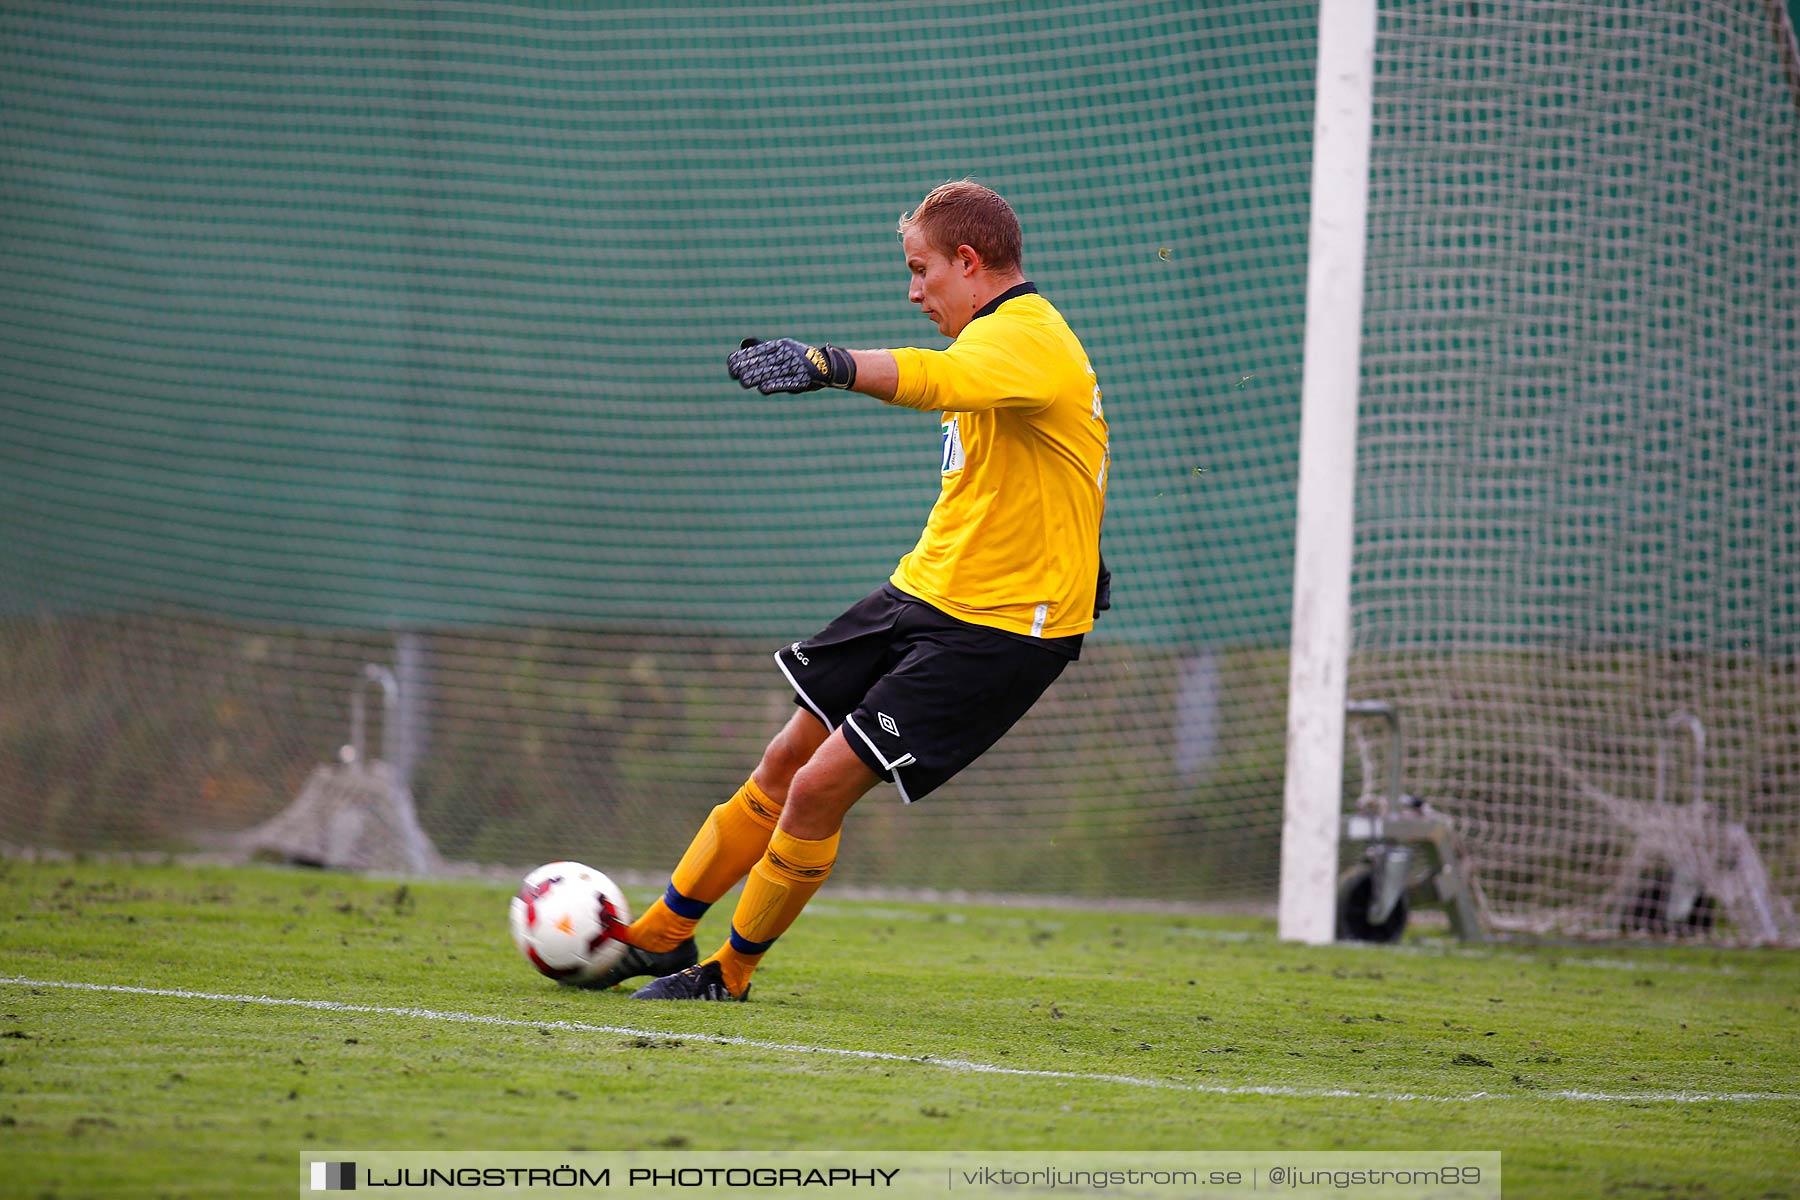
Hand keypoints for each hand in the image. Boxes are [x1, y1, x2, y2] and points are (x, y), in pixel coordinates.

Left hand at [727, 337, 856, 393]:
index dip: (742, 358)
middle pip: (762, 361)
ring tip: (744, 382)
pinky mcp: (802, 380)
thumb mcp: (782, 348)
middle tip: (734, 375)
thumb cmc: (799, 358)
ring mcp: (794, 367)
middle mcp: (786, 354)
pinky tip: (763, 389)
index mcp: (779, 345)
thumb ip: (762, 347)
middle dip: (747, 368)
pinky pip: (786, 383)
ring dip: (756, 377)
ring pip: (772, 372)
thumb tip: (743, 343)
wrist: (826, 365)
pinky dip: (774, 385)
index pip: (757, 351)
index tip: (731, 367)